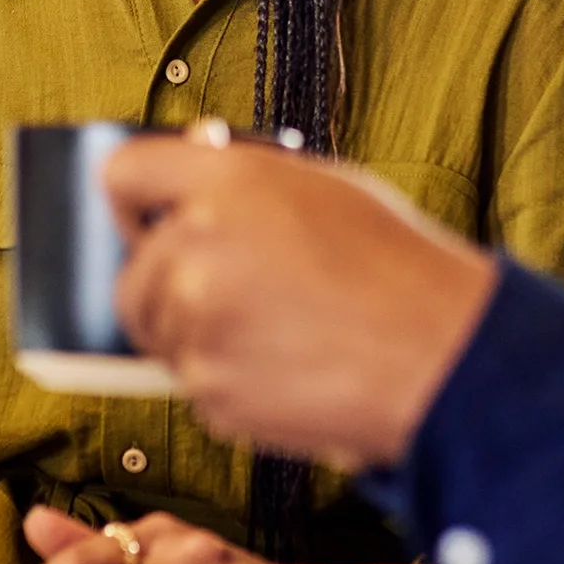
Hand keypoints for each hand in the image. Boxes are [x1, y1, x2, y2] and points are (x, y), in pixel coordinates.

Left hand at [103, 131, 499, 467]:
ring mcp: (196, 322)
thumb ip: (242, 185)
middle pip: (130, 272)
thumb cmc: (397, 271)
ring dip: (198, 337)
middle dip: (167, 287)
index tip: (141, 224)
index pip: (123, 174)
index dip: (129, 203)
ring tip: (276, 334)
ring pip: (159, 333)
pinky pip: (193, 382)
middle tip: (233, 297)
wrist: (439, 356)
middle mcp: (196, 246)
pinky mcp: (207, 389)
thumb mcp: (325, 188)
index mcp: (227, 182)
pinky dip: (228, 380)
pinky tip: (286, 366)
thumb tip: (186, 195)